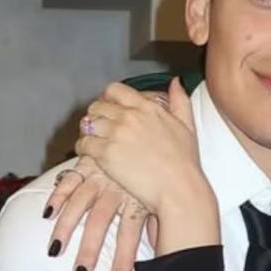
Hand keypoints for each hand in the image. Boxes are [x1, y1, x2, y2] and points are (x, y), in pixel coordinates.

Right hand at [45, 155, 157, 270]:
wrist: (151, 134)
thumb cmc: (162, 168)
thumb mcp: (161, 197)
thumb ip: (158, 222)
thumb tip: (163, 248)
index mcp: (137, 198)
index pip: (129, 233)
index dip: (123, 258)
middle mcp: (118, 189)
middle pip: (100, 224)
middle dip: (89, 251)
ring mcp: (101, 177)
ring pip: (80, 205)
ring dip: (65, 229)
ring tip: (55, 252)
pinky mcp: (89, 166)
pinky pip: (70, 182)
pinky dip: (57, 198)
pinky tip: (47, 215)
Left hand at [76, 78, 219, 252]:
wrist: (178, 187)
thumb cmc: (184, 162)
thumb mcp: (187, 125)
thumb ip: (180, 100)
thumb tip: (175, 83)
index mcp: (147, 107)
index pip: (115, 90)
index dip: (108, 98)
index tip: (109, 108)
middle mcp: (130, 116)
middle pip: (98, 106)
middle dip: (96, 115)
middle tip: (99, 127)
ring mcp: (116, 134)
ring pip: (88, 123)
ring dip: (88, 131)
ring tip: (94, 141)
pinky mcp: (105, 153)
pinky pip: (83, 143)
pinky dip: (83, 148)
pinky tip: (91, 153)